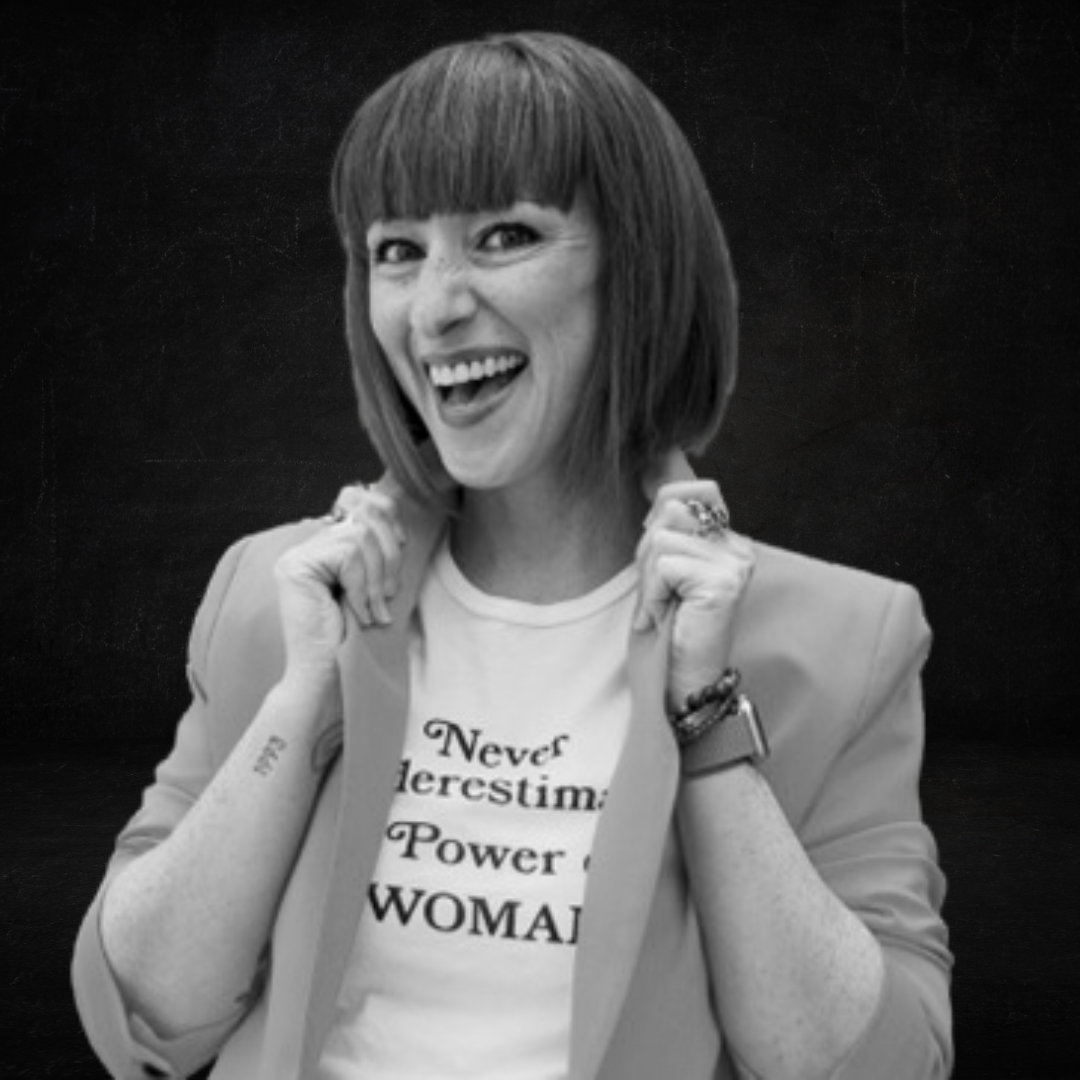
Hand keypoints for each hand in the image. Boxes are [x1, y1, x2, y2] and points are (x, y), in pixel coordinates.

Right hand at [274, 477, 405, 682]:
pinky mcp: (295, 567)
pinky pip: (347, 557)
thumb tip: (394, 509)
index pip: (360, 502)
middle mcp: (307, 545)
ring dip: (377, 578)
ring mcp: (297, 555)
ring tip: (374, 609)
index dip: (389, 518)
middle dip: (388, 557)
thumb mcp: (376, 583)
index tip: (402, 546)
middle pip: (364, 519)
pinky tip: (359, 614)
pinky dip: (362, 588)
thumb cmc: (355, 636)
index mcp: (326, 545)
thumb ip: (378, 549)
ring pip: (359, 538)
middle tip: (389, 594)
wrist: (327, 675)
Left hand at [634, 472, 753, 714]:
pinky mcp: (724, 581)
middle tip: (658, 595)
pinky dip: (653, 594)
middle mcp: (739, 548)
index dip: (664, 500)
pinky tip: (665, 619)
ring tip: (663, 610)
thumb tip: (656, 465)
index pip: (696, 489)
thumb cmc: (667, 631)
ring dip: (648, 581)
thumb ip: (663, 526)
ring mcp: (735, 564)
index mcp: (728, 542)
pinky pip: (665, 564)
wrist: (681, 683)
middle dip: (648, 553)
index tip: (655, 543)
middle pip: (671, 510)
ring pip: (662, 540)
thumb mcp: (660, 570)